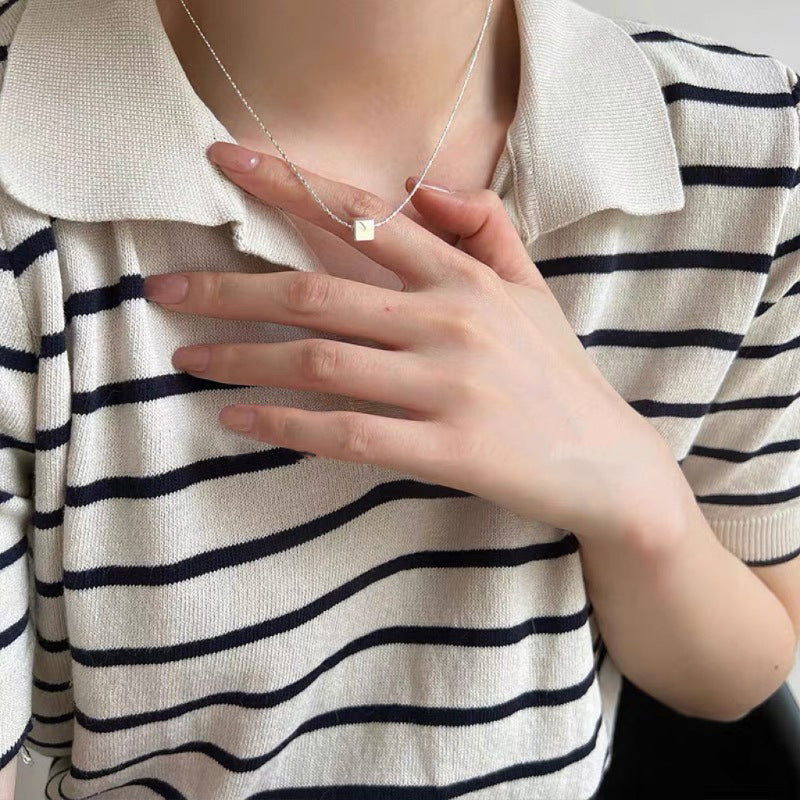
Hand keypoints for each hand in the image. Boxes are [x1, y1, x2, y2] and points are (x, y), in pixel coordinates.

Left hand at [143, 141, 678, 541]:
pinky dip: (284, 427)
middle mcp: (451, 322)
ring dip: (242, 360)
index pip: (364, 217)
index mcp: (465, 279)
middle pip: (317, 293)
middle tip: (164, 290)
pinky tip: (240, 423)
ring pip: (320, 362)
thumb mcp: (532, 290)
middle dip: (229, 288)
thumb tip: (427, 186)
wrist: (606, 464)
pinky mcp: (445, 450)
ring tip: (188, 359)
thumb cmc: (558, 375)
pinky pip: (346, 434)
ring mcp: (448, 387)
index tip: (224, 163)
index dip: (289, 186)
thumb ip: (484, 227)